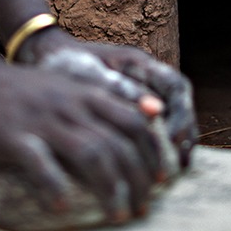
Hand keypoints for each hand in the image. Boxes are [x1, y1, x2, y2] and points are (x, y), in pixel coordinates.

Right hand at [0, 53, 165, 222]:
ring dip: (111, 188)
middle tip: (144, 207)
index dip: (152, 152)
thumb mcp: (69, 84)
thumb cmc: (21, 89)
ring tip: (118, 215)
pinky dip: (54, 186)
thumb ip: (108, 97)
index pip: (133, 121)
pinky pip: (40, 164)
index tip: (161, 179)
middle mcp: (70, 106)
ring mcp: (43, 121)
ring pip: (91, 154)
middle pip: (119, 143)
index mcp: (85, 94)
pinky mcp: (14, 137)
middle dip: (138, 178)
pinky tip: (62, 207)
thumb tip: (154, 110)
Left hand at [19, 27, 197, 169]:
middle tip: (182, 165)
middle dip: (185, 134)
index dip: (181, 114)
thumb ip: (118, 91)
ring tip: (177, 172)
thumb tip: (155, 112)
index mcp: (138, 62)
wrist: (46, 58)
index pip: (175, 86)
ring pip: (173, 117)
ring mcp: (142, 90)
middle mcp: (147, 75)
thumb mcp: (87, 77)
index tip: (172, 141)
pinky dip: (159, 147)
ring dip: (178, 144)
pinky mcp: (133, 106)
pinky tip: (157, 170)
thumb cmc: (65, 65)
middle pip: (180, 105)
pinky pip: (156, 126)